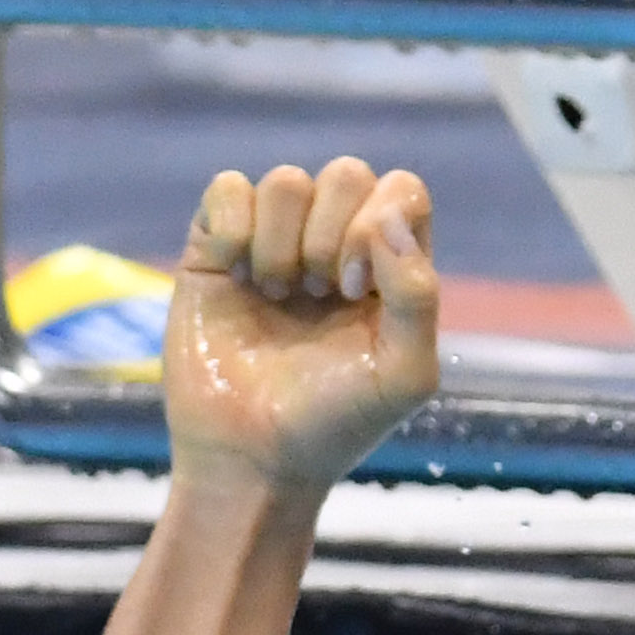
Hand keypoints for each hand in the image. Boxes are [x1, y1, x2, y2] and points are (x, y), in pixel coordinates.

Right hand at [163, 157, 440, 498]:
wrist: (251, 460)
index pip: (401, 192)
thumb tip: (389, 221)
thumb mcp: (405, 373)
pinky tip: (235, 275)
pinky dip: (232, 225)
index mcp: (390, 268)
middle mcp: (334, 247)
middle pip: (346, 174)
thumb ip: (418, 295)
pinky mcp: (215, 251)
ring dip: (280, 241)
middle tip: (316, 295)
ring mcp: (274, 244)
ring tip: (275, 295)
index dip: (380, 224)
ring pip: (287, 181)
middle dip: (330, 235)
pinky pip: (228, 189)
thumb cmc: (335, 423)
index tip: (357, 290)